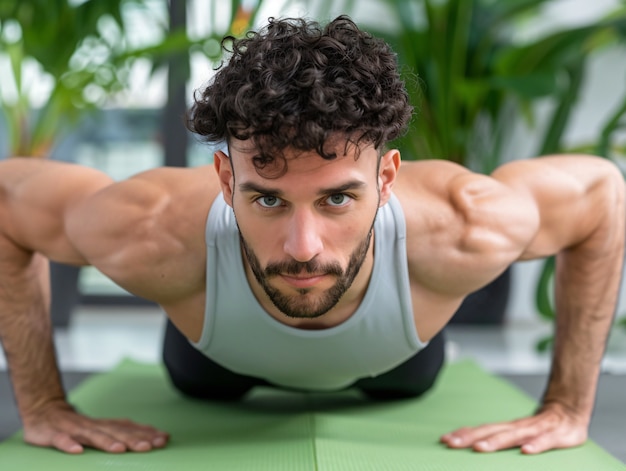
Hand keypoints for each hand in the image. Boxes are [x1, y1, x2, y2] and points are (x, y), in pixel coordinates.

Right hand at [22, 401, 168, 453]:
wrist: (45, 410)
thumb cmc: (79, 424)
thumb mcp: (104, 427)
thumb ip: (126, 432)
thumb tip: (155, 436)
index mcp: (106, 425)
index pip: (130, 429)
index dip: (146, 434)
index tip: (164, 439)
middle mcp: (93, 426)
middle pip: (115, 433)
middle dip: (133, 439)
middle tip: (149, 446)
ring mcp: (74, 429)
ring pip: (92, 436)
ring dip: (106, 442)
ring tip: (119, 449)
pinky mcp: (54, 434)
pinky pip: (61, 440)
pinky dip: (68, 444)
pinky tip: (76, 451)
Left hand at [440, 403, 587, 453]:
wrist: (569, 411)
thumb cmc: (540, 426)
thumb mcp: (517, 432)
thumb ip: (498, 437)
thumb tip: (473, 443)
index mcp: (508, 428)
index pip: (482, 430)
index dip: (463, 435)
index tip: (444, 440)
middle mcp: (518, 427)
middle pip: (491, 432)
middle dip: (469, 438)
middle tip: (451, 444)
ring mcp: (536, 430)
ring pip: (513, 436)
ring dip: (495, 442)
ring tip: (479, 448)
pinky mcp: (557, 436)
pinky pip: (546, 442)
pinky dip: (536, 445)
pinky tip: (525, 451)